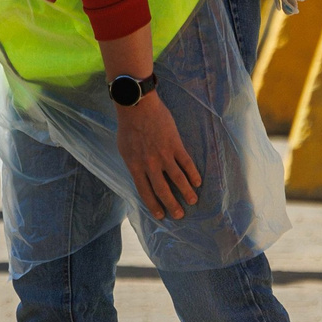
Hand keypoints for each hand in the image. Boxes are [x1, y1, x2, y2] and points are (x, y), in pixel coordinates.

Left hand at [114, 94, 201, 220]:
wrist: (137, 107)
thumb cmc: (128, 127)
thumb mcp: (124, 149)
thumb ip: (133, 164)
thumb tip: (141, 176)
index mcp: (135, 166)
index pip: (145, 191)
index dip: (153, 205)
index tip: (160, 215)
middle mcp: (150, 164)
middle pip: (162, 190)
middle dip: (171, 205)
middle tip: (179, 215)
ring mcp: (164, 155)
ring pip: (177, 179)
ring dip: (186, 192)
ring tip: (192, 201)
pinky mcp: (175, 145)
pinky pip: (186, 163)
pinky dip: (193, 174)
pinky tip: (197, 182)